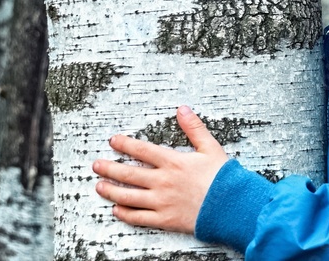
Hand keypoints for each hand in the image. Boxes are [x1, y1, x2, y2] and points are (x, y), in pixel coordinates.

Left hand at [92, 105, 228, 233]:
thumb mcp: (210, 147)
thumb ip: (194, 128)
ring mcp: (161, 202)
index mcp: (173, 162)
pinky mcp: (164, 219)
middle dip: (109, 168)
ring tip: (100, 186)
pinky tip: (116, 210)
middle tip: (97, 165)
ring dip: (111, 191)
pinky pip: (138, 218)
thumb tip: (183, 109)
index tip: (113, 141)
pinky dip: (124, 214)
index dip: (125, 144)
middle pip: (129, 174)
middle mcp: (163, 182)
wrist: (231, 206)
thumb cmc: (222, 177)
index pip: (142, 150)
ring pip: (128, 196)